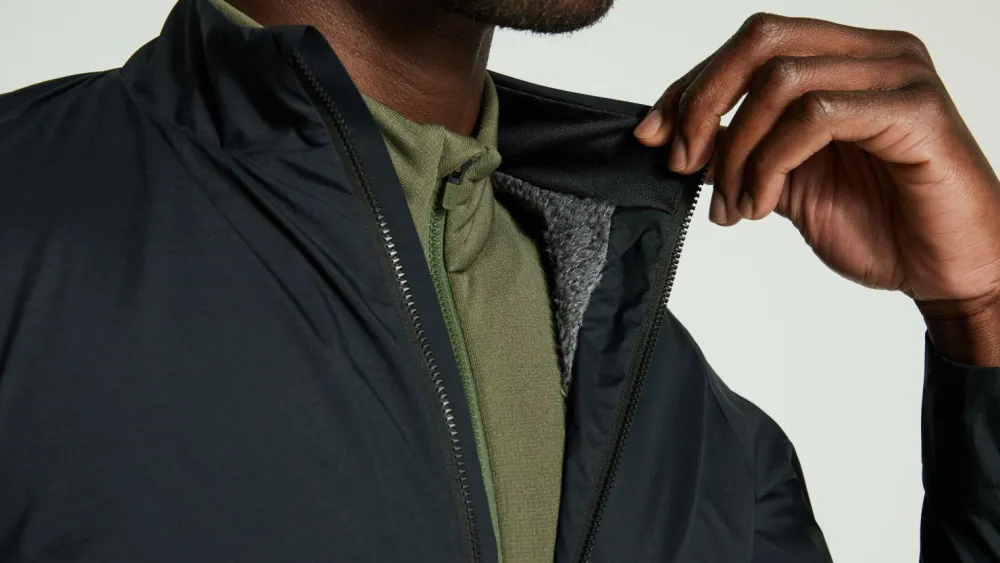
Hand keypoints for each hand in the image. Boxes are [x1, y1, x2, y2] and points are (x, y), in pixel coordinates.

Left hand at [634, 13, 999, 363]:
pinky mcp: (915, 111)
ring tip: (736, 206)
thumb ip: (738, 152)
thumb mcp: (784, 183)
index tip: (653, 134)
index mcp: (844, 58)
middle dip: (703, 102)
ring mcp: (898, 75)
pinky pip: (815, 117)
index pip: (751, 43)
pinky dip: (770, 164)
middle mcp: (873, 53)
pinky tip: (765, 206)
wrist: (944, 272)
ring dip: (738, 151)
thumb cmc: (877, 224)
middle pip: (760, 39)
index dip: (692, 85)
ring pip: (780, 82)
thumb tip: (675, 137)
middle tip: (683, 163)